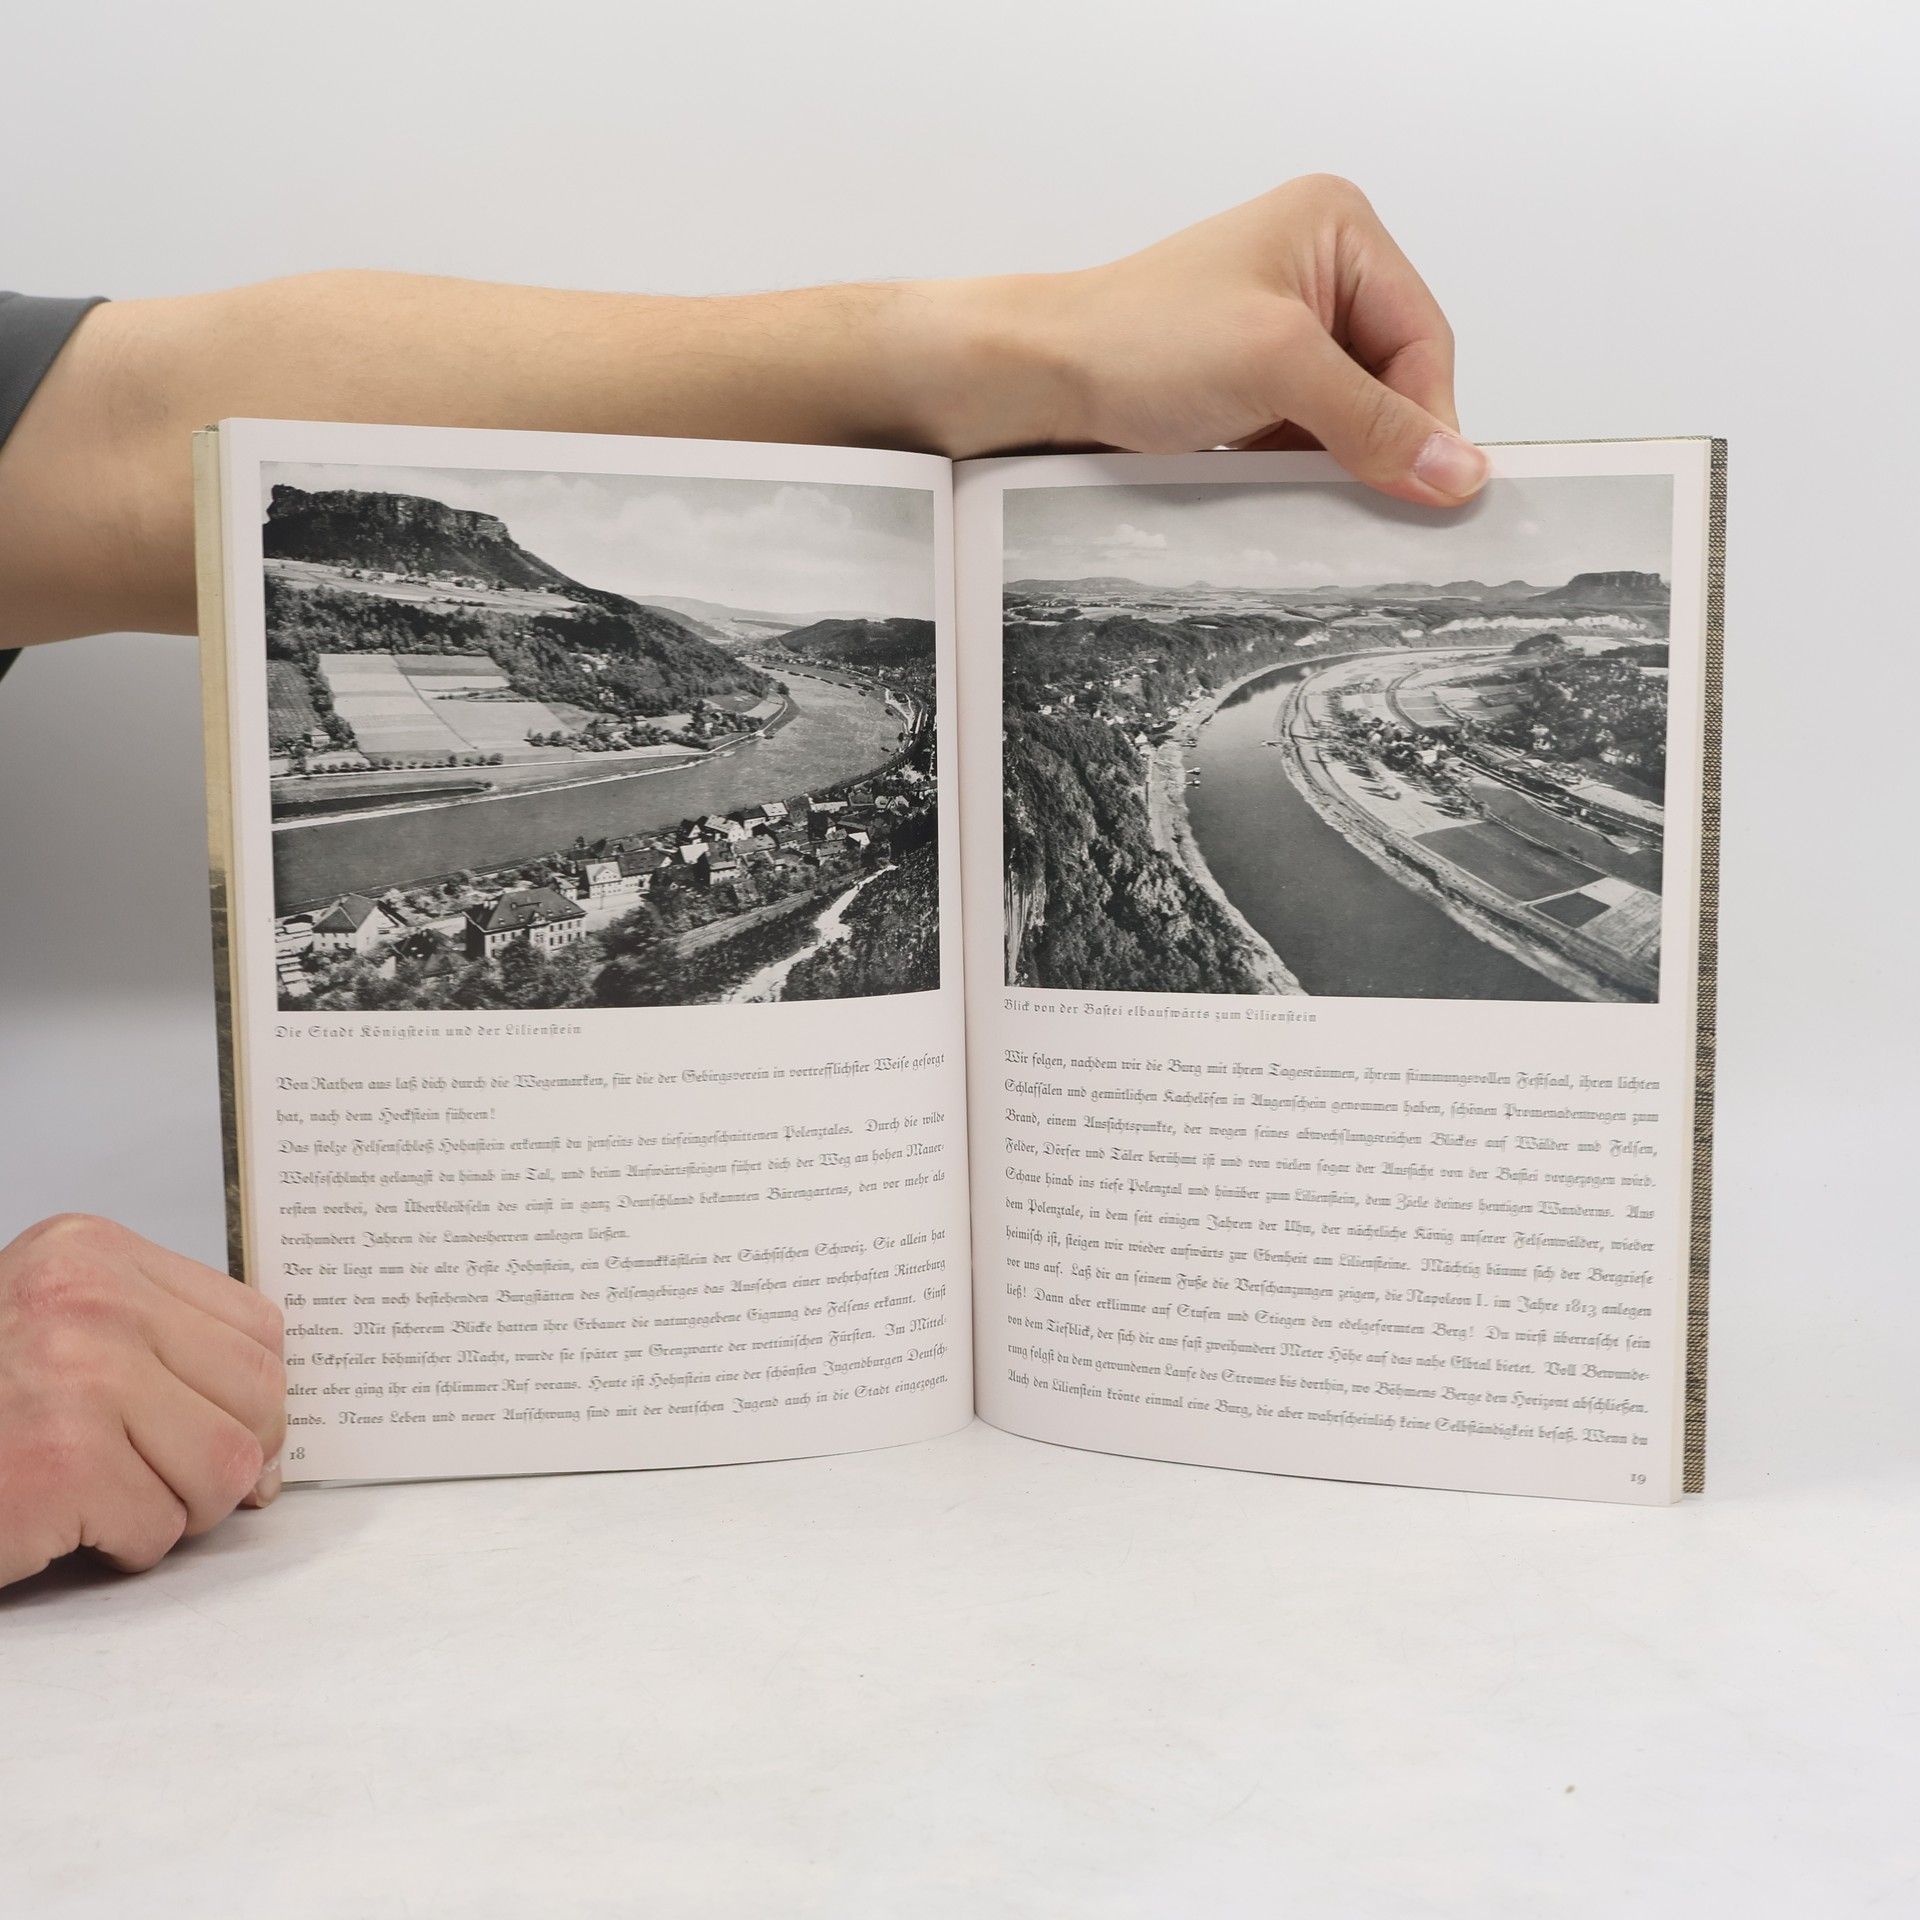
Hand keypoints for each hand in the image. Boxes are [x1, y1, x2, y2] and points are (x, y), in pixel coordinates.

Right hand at [0, 1214, 284, 1588]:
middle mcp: (90, 1301)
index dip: (256, 1398)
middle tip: (169, 1482)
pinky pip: (161, 1526)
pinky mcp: (60, 1463)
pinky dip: (126, 1547)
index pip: (256, 1325)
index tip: (234, 1433)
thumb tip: (268, 1450)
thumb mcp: (63, 1333)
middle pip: (257, 1394)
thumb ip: (163, 1357)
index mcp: (93, 1254)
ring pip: (224, 1467)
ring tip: (111, 1500)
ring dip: (178, 1509)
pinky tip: (66, 1524)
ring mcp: (77, 1377)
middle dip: (228, 1460)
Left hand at [931, 175, 1485, 504]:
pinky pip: (1312, 434)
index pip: (1422, 336)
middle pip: (1394, 377)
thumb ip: (1373, 420)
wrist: (1040, 379)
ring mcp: (1283, 330)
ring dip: (1347, 459)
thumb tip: (1458, 471)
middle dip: (1387, 438)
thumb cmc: (1135, 340)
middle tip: (1390, 504)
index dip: (1430, 417)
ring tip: (1331, 496)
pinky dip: (1312, 468)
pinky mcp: (1253, 383)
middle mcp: (1317, 271)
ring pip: (1355, 413)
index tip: (1438, 488)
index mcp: (1337, 229)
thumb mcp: (1277, 368)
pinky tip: (1298, 493)